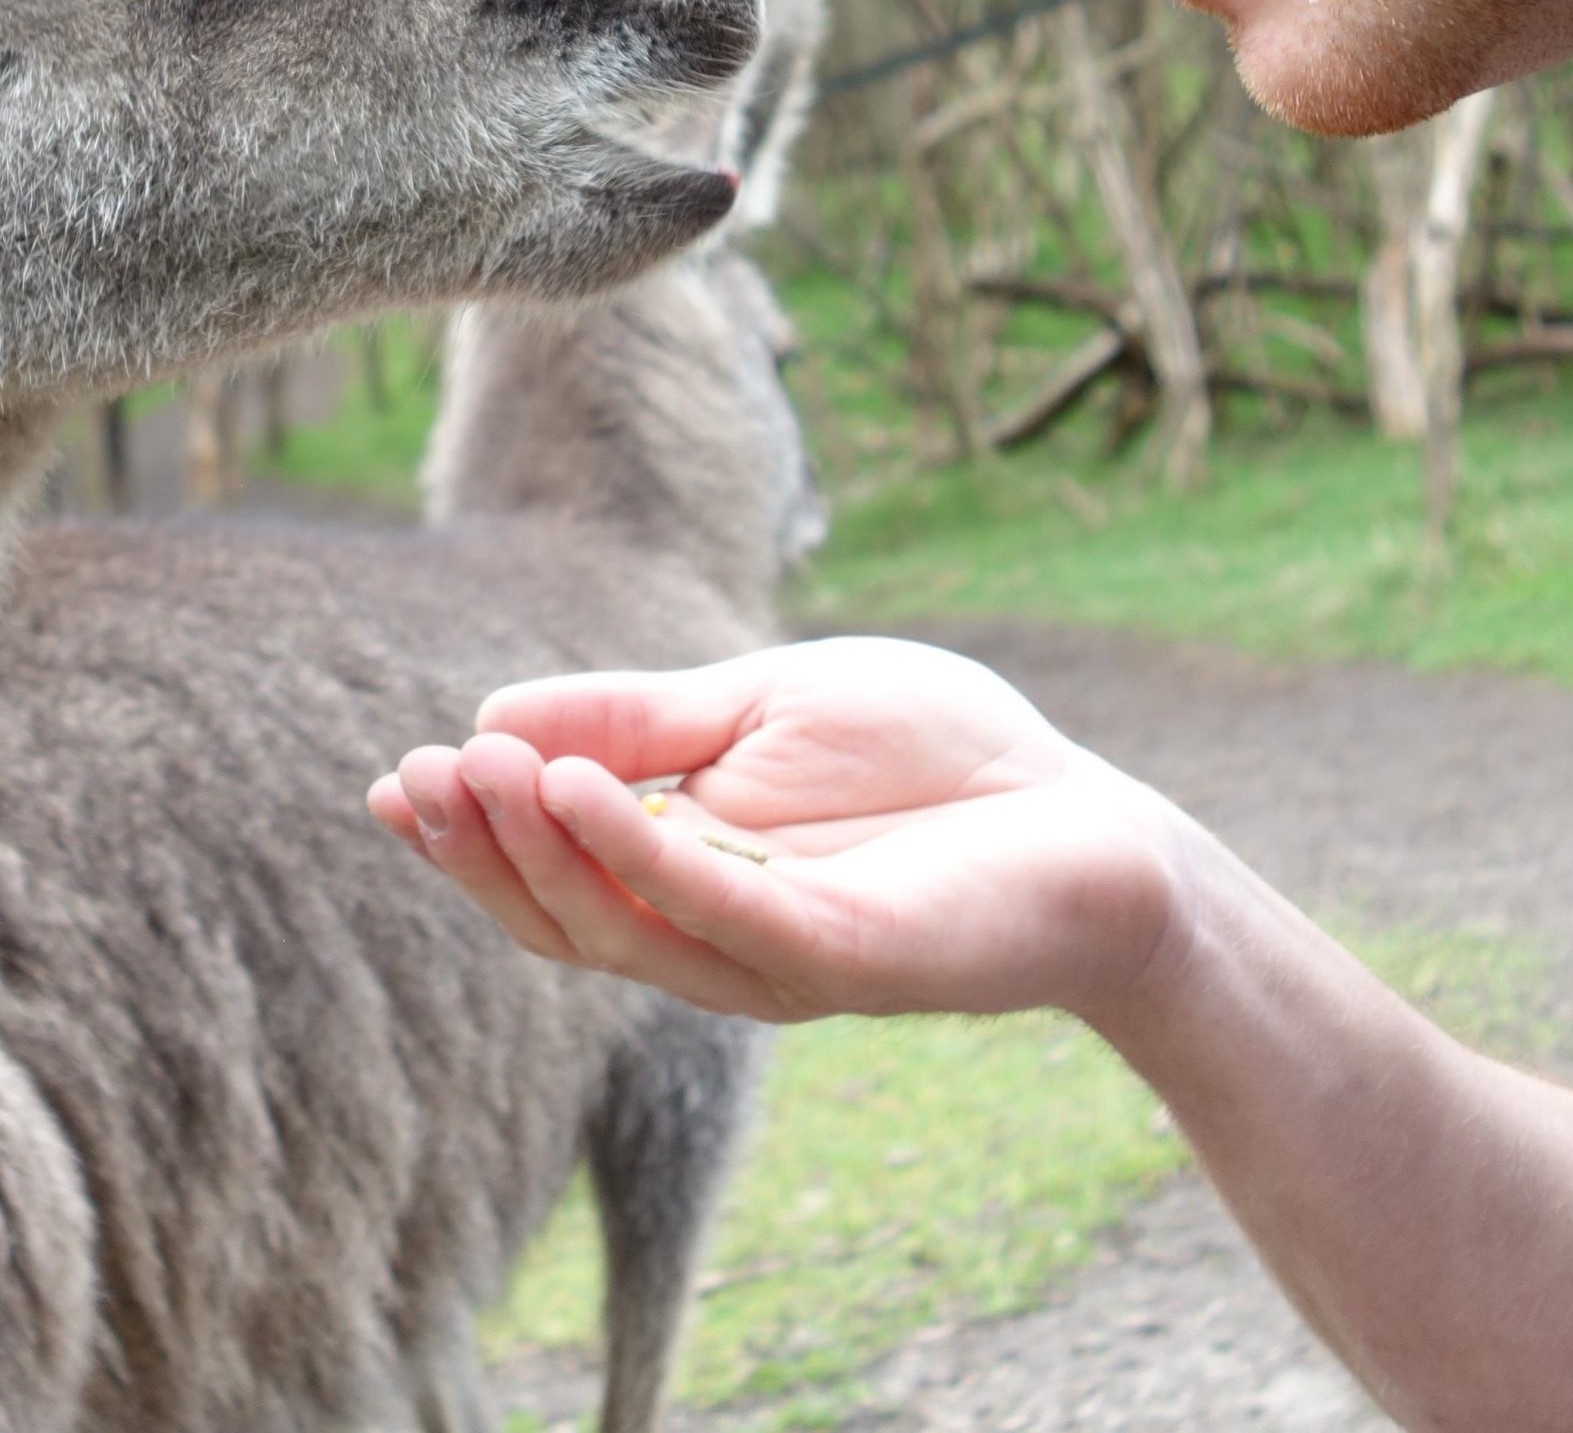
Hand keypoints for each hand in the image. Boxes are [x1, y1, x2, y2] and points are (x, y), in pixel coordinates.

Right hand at [368, 636, 1191, 1024]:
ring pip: (618, 928)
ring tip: (482, 770)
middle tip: (421, 775)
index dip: (469, 832)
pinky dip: (635, 854)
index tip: (397, 775)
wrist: (1090, 820)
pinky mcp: (837, 955)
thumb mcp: (770, 704)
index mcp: (692, 871)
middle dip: (482, 847)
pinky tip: (579, 791)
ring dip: (539, 850)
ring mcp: (773, 953)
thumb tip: (495, 716)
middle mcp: (714, 932)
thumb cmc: (940, 756)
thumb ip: (647, 720)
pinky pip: (714, 910)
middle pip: (563, 915)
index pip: (552, 870)